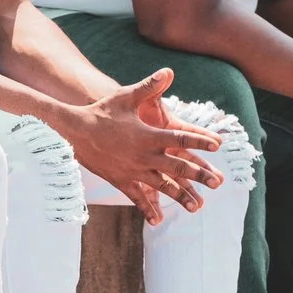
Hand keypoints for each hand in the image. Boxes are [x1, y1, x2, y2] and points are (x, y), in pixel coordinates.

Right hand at [61, 68, 225, 223]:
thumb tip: (168, 72)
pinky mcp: (121, 180)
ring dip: (180, 196)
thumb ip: (149, 87)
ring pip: (162, 186)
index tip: (217, 145)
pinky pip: (137, 197)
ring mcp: (133, 171)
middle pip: (177, 167)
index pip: (180, 139)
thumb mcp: (125, 97)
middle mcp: (144, 156)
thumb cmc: (101, 112)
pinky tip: (158, 220)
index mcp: (148, 135)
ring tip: (197, 206)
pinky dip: (148, 209)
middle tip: (217, 182)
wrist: (74, 132)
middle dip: (199, 175)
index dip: (199, 141)